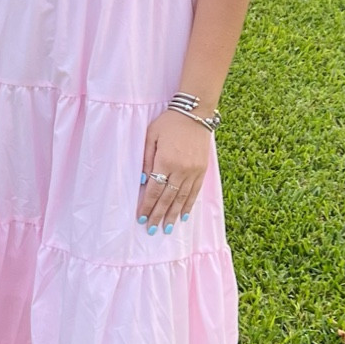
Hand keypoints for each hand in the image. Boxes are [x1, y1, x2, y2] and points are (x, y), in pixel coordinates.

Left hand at [136, 110, 211, 234]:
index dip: (148, 205)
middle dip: (159, 215)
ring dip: (174, 214)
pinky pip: (194, 192)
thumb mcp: (151, 136)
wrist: (196, 114)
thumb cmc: (169, 123)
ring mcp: (193, 171)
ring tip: (167, 228)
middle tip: (151, 230)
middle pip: (168, 198)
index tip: (141, 217)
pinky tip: (184, 215)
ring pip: (182, 198)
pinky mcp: (202, 170)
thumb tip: (144, 182)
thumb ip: (146, 159)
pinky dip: (189, 205)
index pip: (155, 189)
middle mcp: (181, 169)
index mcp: (166, 160)